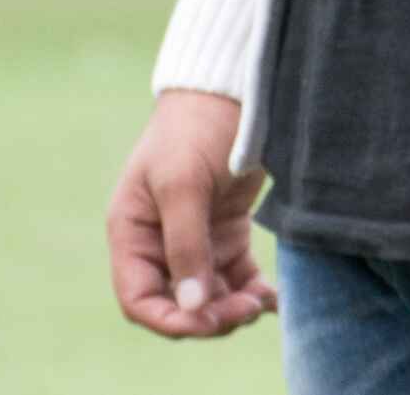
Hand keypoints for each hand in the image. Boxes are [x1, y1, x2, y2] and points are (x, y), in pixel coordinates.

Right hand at [105, 88, 274, 338]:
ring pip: (209, 293)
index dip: (170, 319)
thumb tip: (192, 306)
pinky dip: (253, 290)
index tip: (207, 322)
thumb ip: (186, 245)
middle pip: (178, 301)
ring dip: (233, 306)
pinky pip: (236, 274)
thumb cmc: (197, 127)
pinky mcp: (227, 228)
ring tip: (262, 303)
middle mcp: (159, 240)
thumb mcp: (184, 184)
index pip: (139, 297)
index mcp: (133, 232)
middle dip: (209, 315)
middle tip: (246, 311)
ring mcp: (195, 236)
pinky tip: (276, 298)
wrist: (233, 87)